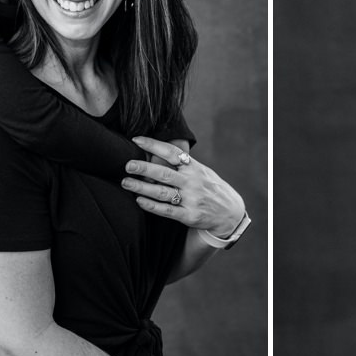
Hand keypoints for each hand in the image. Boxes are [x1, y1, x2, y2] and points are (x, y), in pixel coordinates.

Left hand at [124, 136, 246, 239]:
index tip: (137, 140)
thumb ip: (184, 165)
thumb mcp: (202, 171)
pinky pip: (167, 210)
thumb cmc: (210, 188)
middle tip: (127, 165)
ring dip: (142, 187)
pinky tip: (139, 200)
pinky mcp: (189, 216)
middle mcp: (193, 181)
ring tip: (126, 182)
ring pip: (162, 192)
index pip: (172, 152)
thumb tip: (157, 154)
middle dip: (144, 168)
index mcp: (195, 167)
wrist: (230, 212)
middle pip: (164, 173)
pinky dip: (151, 205)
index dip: (154, 145)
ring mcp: (191, 199)